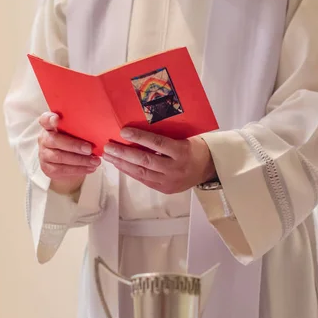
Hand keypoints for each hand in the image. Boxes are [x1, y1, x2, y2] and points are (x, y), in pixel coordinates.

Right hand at [38, 112, 100, 194]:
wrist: (65, 164)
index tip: (57, 119)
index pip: (45, 119)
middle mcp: (44, 139)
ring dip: (80, 160)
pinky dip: (79, 169)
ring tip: (95, 161)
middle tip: (89, 149)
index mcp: (50, 126)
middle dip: (74, 145)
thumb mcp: (75, 134)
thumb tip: (98, 130)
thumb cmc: (72, 143)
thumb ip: (79, 129)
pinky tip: (90, 168)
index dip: (50, 119)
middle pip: (55, 141)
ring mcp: (44, 154)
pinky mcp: (47, 168)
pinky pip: (63, 170)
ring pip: (60, 157)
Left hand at [102, 128, 216, 193]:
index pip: (157, 143)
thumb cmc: (194, 148)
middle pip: (145, 161)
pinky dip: (130, 172)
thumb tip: (140, 128)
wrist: (208, 169)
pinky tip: (120, 165)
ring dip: (123, 164)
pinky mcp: (165, 189)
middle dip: (124, 153)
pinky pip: (144, 180)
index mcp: (182, 151)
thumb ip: (166, 135)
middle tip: (109, 147)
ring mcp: (170, 181)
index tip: (123, 131)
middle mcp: (175, 168)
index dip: (139, 137)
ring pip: (142, 173)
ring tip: (110, 156)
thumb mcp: (184, 137)